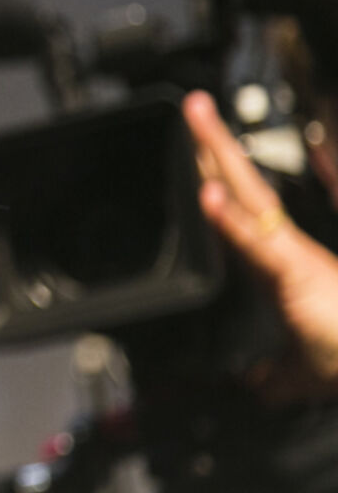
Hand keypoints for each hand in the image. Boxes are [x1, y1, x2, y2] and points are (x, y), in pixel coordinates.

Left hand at [184, 91, 337, 391]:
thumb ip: (273, 376)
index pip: (240, 214)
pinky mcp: (300, 273)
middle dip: (213, 146)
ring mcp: (292, 257)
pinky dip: (231, 220)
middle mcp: (285, 252)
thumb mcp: (298, 373)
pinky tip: (208, 196)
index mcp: (282, 268)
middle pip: (241, 188)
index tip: (198, 153)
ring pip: (249, 195)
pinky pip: (260, 241)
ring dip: (219, 153)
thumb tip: (254, 385)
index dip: (217, 182)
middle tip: (192, 107)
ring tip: (197, 115)